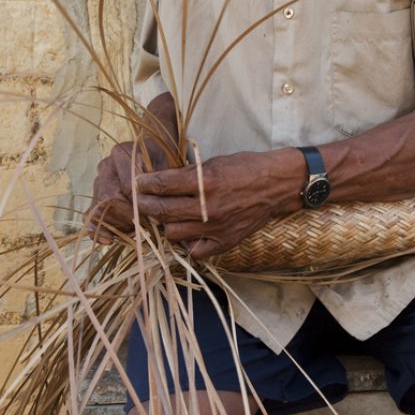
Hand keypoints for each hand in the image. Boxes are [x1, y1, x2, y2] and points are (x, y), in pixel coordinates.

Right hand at [85, 138, 171, 242]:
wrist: (156, 154)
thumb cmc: (166, 162)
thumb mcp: (169, 167)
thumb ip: (162, 185)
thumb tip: (154, 215)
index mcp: (122, 154)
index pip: (127, 187)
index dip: (140, 206)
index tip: (155, 217)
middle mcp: (106, 166)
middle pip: (109, 199)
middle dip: (128, 217)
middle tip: (146, 226)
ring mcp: (99, 180)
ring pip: (99, 208)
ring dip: (117, 224)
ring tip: (135, 229)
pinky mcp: (96, 195)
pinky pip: (90, 215)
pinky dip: (98, 229)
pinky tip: (108, 239)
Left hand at [134, 149, 302, 259]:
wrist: (277, 185)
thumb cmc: (246, 168)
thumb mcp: (215, 162)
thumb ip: (188, 174)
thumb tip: (160, 181)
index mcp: (206, 181)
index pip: (163, 185)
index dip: (144, 184)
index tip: (137, 184)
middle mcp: (208, 207)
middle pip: (162, 211)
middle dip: (145, 205)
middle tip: (140, 201)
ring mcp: (216, 228)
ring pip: (172, 234)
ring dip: (165, 225)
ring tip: (166, 217)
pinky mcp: (225, 242)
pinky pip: (195, 252)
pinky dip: (188, 244)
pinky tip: (188, 233)